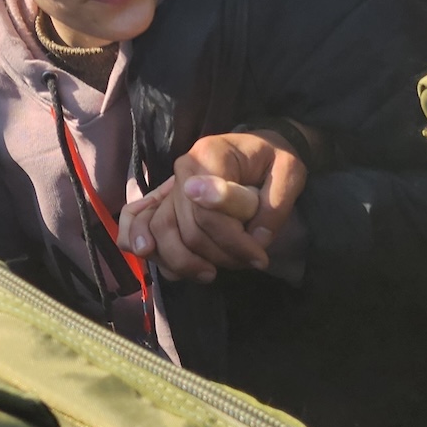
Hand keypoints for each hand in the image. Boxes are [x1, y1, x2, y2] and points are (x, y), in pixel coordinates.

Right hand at [118, 131, 309, 281]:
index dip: (233, 241)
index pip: (208, 211)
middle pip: (184, 227)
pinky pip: (137, 220)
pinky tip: (160, 262)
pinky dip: (138, 241)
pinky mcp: (164, 200)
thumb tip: (252, 235)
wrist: (261, 152)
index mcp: (209, 155)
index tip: (260, 256)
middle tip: (247, 263)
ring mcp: (170, 185)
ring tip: (209, 274)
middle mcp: (183, 170)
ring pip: (158, 231)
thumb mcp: (289, 174)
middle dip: (215, 255)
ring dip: (182, 262)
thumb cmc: (275, 161)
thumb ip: (273, 204)